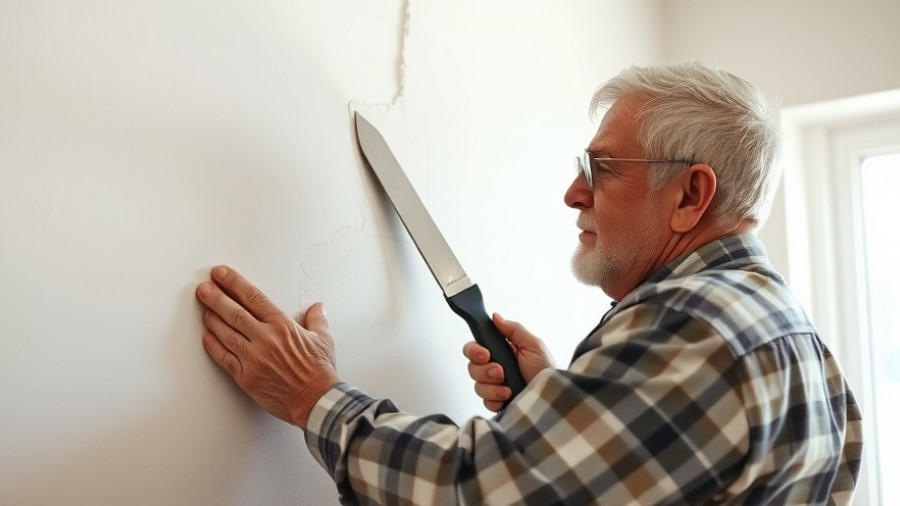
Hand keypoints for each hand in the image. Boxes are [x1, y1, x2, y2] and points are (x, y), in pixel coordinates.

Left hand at [195, 265, 338, 427]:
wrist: (316, 400)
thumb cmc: (319, 372)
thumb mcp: (323, 339)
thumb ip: (317, 320)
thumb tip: (318, 308)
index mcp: (282, 326)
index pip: (253, 298)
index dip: (234, 283)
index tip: (222, 274)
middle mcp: (265, 339)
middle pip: (234, 313)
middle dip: (215, 297)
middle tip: (203, 288)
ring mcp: (253, 358)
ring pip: (225, 334)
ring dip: (211, 319)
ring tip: (203, 308)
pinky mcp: (246, 377)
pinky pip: (224, 358)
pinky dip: (213, 346)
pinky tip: (206, 337)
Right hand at [462, 313, 554, 411]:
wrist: (551, 397)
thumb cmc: (547, 370)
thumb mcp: (533, 345)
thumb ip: (513, 329)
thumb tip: (496, 316)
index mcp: (502, 351)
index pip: (475, 347)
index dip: (475, 351)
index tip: (485, 354)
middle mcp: (496, 367)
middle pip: (472, 366)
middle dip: (485, 370)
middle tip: (500, 372)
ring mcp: (496, 386)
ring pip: (477, 385)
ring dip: (492, 387)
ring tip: (509, 388)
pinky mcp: (498, 401)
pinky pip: (485, 402)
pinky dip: (495, 400)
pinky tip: (507, 397)